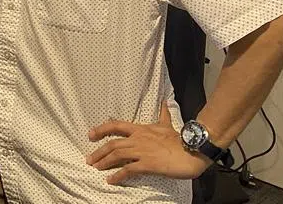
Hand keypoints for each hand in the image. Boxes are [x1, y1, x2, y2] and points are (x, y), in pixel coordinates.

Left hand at [87, 102, 211, 184]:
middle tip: (89, 159)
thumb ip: (163, 115)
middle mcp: (138, 139)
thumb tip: (165, 103)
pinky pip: (128, 170)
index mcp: (140, 129)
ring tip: (96, 168)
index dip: (101, 129)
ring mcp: (142, 152)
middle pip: (112, 143)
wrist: (193, 150)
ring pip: (117, 155)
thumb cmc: (180, 139)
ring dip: (104, 162)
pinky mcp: (148, 164)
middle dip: (99, 151)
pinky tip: (111, 180)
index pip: (115, 125)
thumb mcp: (167, 124)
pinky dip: (118, 175)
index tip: (90, 134)